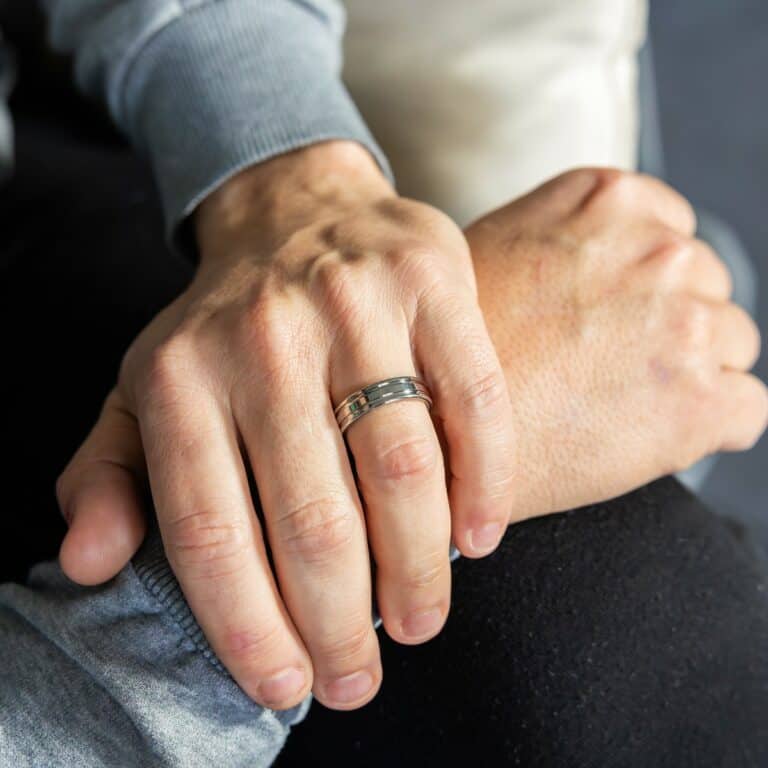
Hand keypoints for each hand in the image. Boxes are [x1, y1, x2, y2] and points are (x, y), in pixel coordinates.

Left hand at [56, 141, 515, 710]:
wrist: (296, 210)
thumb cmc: (224, 327)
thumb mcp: (141, 392)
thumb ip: (107, 477)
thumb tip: (87, 564)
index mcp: (179, 375)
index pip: (209, 530)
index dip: (250, 626)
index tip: (288, 684)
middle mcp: (265, 337)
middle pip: (314, 517)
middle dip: (342, 620)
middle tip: (362, 675)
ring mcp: (356, 304)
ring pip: (401, 468)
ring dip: (418, 568)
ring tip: (420, 620)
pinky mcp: (434, 283)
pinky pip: (474, 402)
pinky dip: (484, 482)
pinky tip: (478, 538)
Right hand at [467, 168, 766, 516]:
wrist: (430, 439)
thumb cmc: (449, 359)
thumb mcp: (505, 252)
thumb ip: (570, 242)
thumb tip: (609, 271)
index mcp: (609, 201)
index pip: (673, 232)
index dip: (641, 287)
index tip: (610, 320)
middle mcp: (656, 248)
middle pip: (706, 288)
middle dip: (668, 327)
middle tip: (606, 368)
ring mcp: (683, 321)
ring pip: (730, 345)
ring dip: (690, 374)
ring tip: (617, 405)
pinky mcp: (699, 400)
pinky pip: (745, 409)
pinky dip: (708, 428)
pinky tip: (645, 438)